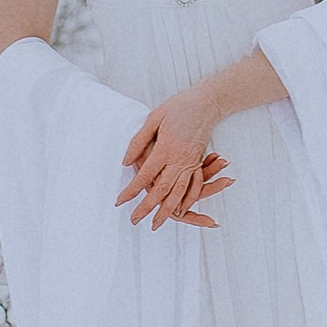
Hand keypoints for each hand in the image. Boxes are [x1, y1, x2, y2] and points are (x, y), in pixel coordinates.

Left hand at [118, 89, 232, 230]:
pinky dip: (189, 201)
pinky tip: (181, 211)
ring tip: (157, 224)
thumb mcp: (154, 118)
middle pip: (162, 190)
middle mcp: (179, 159)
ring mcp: (191, 163)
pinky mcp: (198, 163)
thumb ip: (139, 141)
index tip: (120, 201)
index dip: (132, 190)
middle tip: (135, 221)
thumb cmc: (178, 107)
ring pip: (179, 193)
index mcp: (165, 148)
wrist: (206, 102)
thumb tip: (126, 162)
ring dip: (168, 211)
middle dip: (147, 207)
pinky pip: (195, 187)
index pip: (145, 175)